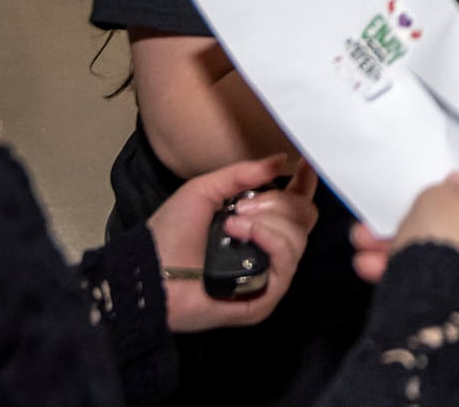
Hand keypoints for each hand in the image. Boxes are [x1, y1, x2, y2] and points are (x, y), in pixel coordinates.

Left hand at [146, 155, 317, 332]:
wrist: (150, 270)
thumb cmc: (170, 233)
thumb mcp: (205, 189)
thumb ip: (243, 173)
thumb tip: (281, 160)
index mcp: (259, 222)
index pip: (297, 200)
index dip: (307, 182)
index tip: (308, 163)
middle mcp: (269, 247)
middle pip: (305, 217)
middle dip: (280, 203)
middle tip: (244, 205)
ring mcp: (269, 273)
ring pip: (299, 238)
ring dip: (269, 222)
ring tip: (234, 222)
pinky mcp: (265, 297)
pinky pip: (287, 263)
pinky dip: (269, 240)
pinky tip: (242, 233)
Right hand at [353, 150, 458, 294]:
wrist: (449, 328)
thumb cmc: (454, 256)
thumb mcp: (435, 198)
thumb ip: (443, 186)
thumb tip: (451, 191)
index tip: (445, 163)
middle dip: (431, 210)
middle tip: (403, 207)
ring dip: (417, 241)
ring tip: (374, 242)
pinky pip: (455, 274)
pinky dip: (422, 270)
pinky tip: (380, 268)